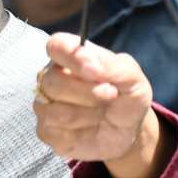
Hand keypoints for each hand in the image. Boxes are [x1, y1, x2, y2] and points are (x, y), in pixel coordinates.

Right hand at [33, 33, 153, 163]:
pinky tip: (92, 128)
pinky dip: (81, 132)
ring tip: (103, 113)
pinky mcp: (46, 131)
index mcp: (71, 56)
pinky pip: (55, 131)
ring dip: (89, 114)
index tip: (95, 71)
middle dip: (89, 93)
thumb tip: (86, 61)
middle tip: (112, 95)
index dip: (73, 57)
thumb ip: (111, 65)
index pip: (57, 46)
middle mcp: (52, 77)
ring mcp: (46, 105)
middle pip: (54, 81)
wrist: (130, 132)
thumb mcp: (132, 79)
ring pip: (55, 110)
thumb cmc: (127, 98)